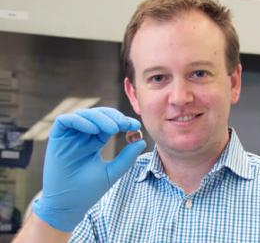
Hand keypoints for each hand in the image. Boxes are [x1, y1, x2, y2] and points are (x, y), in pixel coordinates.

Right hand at [32, 107, 145, 231]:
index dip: (122, 121)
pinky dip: (80, 121)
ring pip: (83, 114)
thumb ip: (126, 158)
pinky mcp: (56, 138)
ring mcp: (69, 136)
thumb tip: (142, 141)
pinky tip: (94, 131)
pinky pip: (65, 120)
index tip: (135, 126)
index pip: (109, 123)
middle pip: (97, 115)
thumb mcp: (112, 172)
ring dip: (100, 117)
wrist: (68, 206)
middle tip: (125, 124)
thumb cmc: (88, 190)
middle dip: (113, 116)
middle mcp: (82, 136)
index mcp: (95, 141)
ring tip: (113, 128)